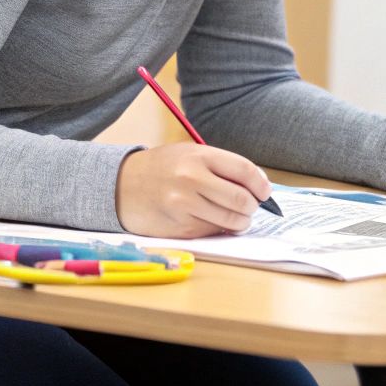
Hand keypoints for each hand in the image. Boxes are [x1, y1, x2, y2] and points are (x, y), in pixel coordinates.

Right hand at [115, 144, 273, 237]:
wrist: (121, 185)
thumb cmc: (161, 168)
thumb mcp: (189, 154)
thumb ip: (221, 166)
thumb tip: (259, 186)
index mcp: (198, 156)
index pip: (245, 171)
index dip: (261, 184)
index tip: (264, 192)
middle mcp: (191, 180)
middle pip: (242, 200)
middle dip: (252, 207)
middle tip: (249, 207)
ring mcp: (185, 206)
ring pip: (232, 220)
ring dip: (240, 222)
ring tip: (234, 216)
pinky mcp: (180, 227)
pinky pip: (213, 231)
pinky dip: (219, 228)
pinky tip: (210, 219)